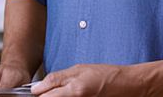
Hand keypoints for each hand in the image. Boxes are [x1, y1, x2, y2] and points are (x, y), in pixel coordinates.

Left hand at [32, 64, 150, 96]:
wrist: (126, 86)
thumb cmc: (106, 75)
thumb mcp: (80, 69)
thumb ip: (57, 79)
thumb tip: (37, 87)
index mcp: (74, 90)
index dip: (38, 93)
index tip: (37, 91)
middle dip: (47, 96)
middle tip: (52, 91)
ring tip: (68, 91)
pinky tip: (73, 94)